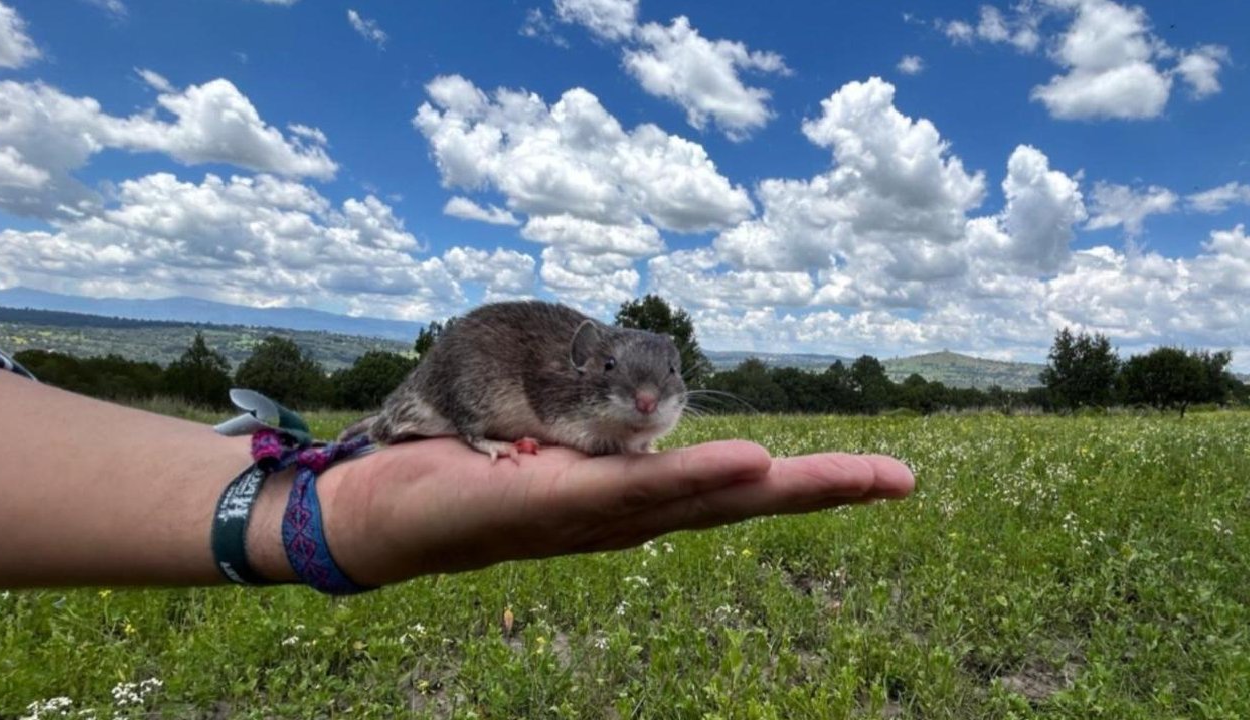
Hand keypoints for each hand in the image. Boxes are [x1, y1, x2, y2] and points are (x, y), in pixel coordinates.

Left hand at [318, 438, 914, 586]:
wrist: (381, 506)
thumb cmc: (472, 470)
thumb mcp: (555, 442)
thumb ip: (605, 433)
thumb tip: (649, 414)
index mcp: (632, 501)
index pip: (732, 488)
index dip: (807, 482)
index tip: (884, 474)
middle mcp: (625, 517)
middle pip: (735, 502)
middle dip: (821, 492)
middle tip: (902, 479)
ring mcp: (592, 517)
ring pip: (697, 499)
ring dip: (775, 484)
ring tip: (848, 475)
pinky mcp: (547, 505)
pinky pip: (627, 490)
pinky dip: (692, 478)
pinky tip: (748, 465)